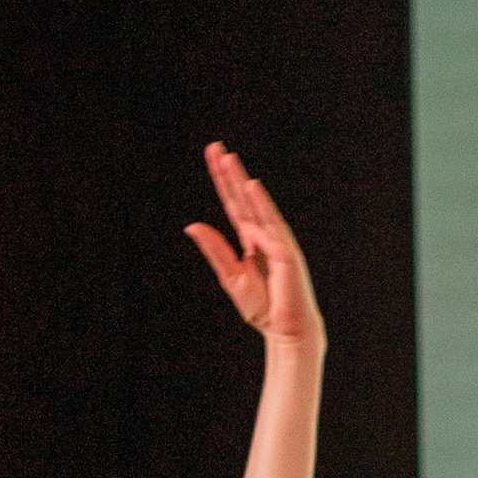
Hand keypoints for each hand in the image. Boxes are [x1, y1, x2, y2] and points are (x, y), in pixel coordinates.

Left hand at [184, 144, 322, 350]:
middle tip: (215, 147)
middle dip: (229, 172)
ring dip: (241, 181)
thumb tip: (192, 225)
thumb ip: (214, 249)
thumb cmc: (263, 307)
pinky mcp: (286, 251)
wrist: (286, 329)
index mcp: (249, 239)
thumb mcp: (231, 276)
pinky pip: (271, 223)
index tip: (213, 156)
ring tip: (228, 158)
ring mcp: (276, 240)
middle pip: (242, 197)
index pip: (233, 203)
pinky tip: (252, 186)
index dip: (223, 180)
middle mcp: (263, 234)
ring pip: (255, 205)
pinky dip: (261, 204)